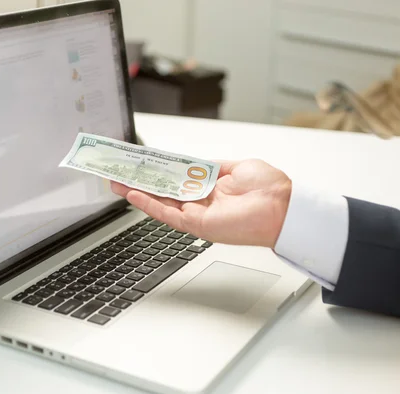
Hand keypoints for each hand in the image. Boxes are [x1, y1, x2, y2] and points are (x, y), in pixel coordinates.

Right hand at [111, 159, 291, 247]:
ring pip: (160, 203)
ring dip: (137, 192)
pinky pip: (167, 215)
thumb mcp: (236, 166)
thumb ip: (211, 166)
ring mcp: (198, 214)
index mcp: (211, 187)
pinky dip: (148, 205)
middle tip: (120, 172)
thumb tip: (193, 162)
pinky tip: (132, 195)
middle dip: (140, 182)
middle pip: (163, 191)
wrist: (283, 207)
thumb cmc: (268, 188)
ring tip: (117, 181)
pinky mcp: (197, 225)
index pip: (177, 178)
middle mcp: (202, 202)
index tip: (140, 162)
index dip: (157, 170)